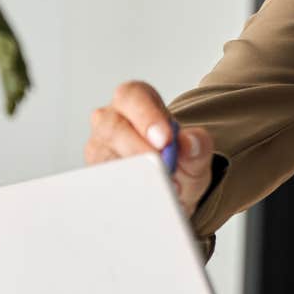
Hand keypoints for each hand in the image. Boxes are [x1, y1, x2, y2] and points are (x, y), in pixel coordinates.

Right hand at [85, 80, 213, 215]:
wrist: (173, 190)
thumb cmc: (181, 161)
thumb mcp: (197, 153)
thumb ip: (198, 145)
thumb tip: (189, 142)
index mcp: (137, 101)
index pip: (133, 96)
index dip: (147, 116)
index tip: (164, 139)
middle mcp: (112, 119)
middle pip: (111, 125)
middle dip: (137, 147)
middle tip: (160, 166)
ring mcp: (99, 147)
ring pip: (102, 155)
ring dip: (130, 173)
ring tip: (159, 187)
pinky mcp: (95, 173)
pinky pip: (102, 180)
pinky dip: (122, 190)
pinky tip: (142, 197)